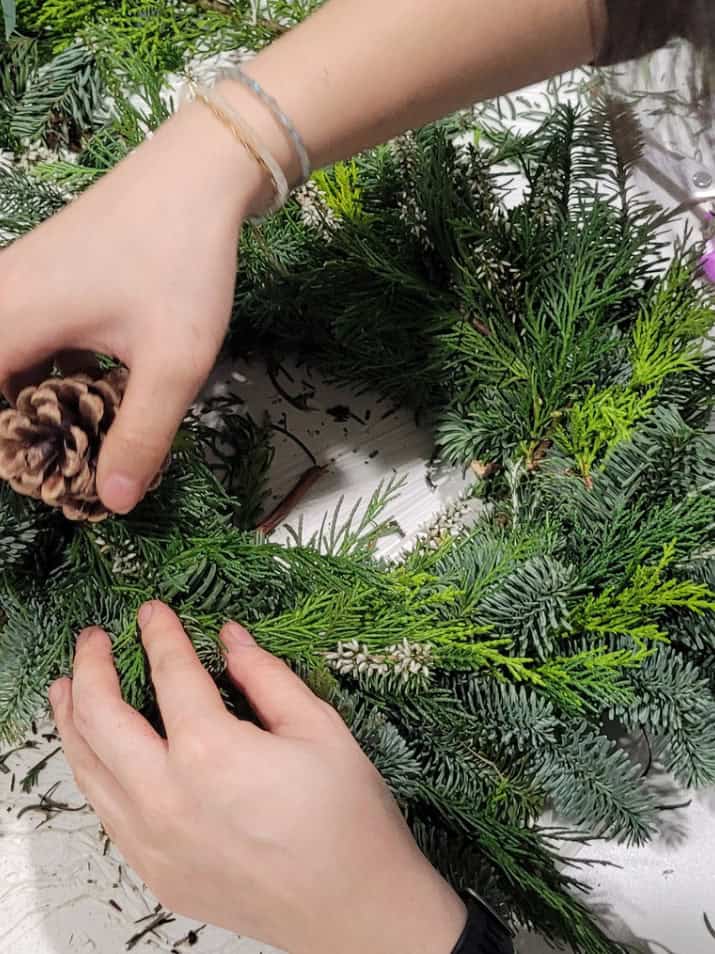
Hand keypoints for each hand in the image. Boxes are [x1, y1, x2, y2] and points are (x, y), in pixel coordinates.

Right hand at [0, 98, 267, 514]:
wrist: (198, 173)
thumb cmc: (182, 261)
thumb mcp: (172, 362)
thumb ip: (141, 435)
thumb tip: (114, 503)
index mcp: (8, 320)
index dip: (6, 449)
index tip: (48, 476)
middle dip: (21, 430)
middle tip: (72, 461)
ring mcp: (14, 281)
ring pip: (5, 362)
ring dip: (34, 402)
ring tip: (86, 432)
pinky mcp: (38, 276)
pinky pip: (21, 337)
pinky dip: (46, 370)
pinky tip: (93, 386)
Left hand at [49, 602, 465, 953]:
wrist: (352, 909)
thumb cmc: (346, 820)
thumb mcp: (318, 728)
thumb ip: (265, 676)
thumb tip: (230, 638)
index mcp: (211, 752)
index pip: (169, 672)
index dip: (158, 633)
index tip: (152, 610)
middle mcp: (167, 798)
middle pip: (100, 717)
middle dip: (91, 667)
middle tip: (94, 638)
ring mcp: (154, 841)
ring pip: (88, 767)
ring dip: (71, 719)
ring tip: (66, 687)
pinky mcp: (156, 872)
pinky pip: (106, 811)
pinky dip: (92, 770)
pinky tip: (97, 753)